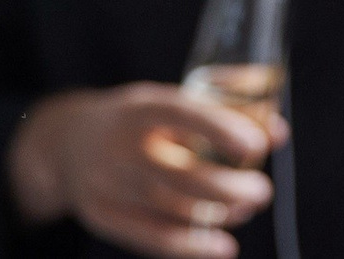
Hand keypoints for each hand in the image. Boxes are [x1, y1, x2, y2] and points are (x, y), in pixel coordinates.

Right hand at [8, 83, 286, 258]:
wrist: (65, 144)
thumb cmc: (136, 120)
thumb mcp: (167, 99)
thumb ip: (223, 111)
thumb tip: (278, 132)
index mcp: (141, 108)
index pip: (181, 113)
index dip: (220, 129)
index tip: (256, 146)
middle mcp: (120, 147)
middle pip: (180, 174)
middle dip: (230, 188)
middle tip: (261, 190)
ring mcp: (108, 186)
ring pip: (171, 209)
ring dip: (218, 215)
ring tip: (246, 207)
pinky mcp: (103, 217)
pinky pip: (152, 239)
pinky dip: (192, 246)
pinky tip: (222, 245)